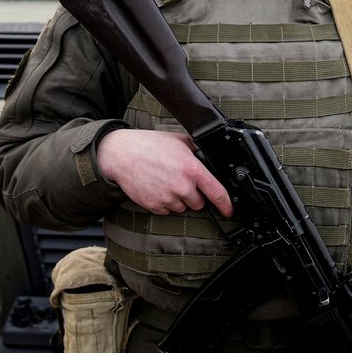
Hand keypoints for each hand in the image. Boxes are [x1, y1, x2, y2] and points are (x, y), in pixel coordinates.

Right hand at [96, 127, 232, 216]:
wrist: (122, 154)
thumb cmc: (149, 145)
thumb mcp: (179, 141)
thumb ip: (197, 152)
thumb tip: (209, 159)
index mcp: (192, 169)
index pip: (217, 192)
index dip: (226, 204)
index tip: (229, 211)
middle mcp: (182, 186)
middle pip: (198, 203)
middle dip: (193, 195)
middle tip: (180, 180)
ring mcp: (167, 198)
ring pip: (182, 207)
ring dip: (178, 199)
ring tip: (165, 180)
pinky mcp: (154, 206)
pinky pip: (166, 211)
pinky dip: (164, 203)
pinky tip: (156, 187)